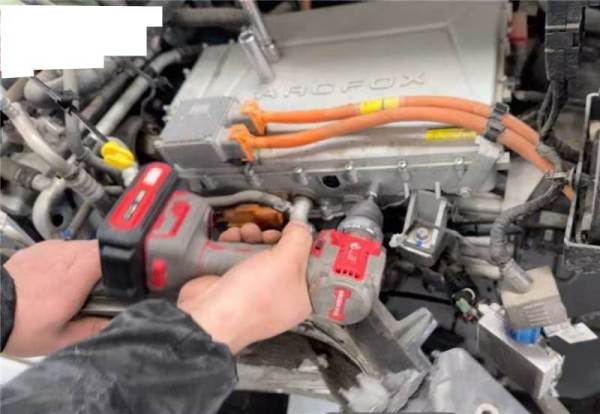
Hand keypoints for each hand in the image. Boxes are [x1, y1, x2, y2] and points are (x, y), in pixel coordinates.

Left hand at [3, 240, 108, 356]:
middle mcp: (64, 258)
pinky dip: (67, 259)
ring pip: (81, 246)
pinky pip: (63, 248)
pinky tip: (58, 277)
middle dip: (105, 263)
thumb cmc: (19, 325)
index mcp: (75, 278)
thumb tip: (114, 323)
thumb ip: (92, 329)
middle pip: (98, 248)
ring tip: (78, 282)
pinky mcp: (37, 249)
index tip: (122, 277)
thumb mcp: (59, 338)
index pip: (108, 254)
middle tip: (100, 285)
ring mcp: (49, 250)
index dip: (119, 263)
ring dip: (86, 260)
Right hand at [177, 222, 311, 353]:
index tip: (299, 231)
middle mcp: (279, 295)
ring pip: (259, 253)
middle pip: (283, 255)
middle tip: (268, 234)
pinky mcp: (233, 283)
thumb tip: (301, 226)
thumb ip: (298, 239)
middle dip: (273, 238)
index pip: (310, 266)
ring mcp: (255, 290)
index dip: (305, 246)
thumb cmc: (254, 297)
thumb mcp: (287, 261)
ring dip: (252, 237)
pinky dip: (235, 244)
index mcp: (300, 297)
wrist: (210, 315)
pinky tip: (232, 238)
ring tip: (246, 233)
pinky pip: (239, 257)